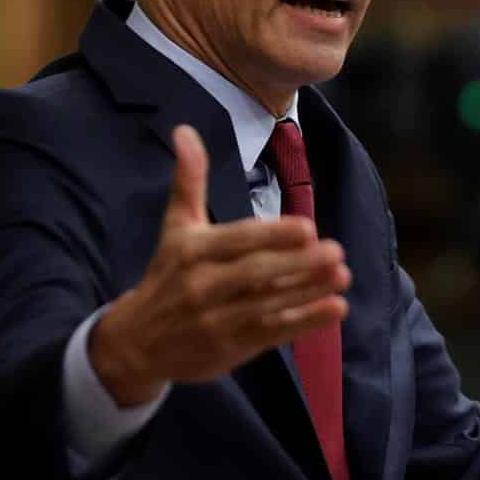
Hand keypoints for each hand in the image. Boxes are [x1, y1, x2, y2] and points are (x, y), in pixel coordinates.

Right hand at [90, 125, 350, 404]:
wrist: (136, 342)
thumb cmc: (167, 275)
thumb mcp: (175, 226)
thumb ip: (189, 181)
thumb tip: (185, 130)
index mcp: (190, 250)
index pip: (237, 241)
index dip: (272, 237)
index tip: (308, 228)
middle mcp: (201, 286)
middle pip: (255, 274)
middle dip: (298, 264)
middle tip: (336, 250)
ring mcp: (215, 321)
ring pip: (268, 305)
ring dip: (308, 292)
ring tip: (343, 276)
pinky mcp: (229, 349)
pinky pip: (271, 334)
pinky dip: (304, 323)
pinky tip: (335, 308)